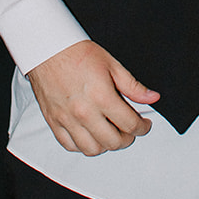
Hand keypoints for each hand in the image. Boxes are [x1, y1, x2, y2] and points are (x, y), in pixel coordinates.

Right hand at [26, 39, 160, 155]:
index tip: (144, 125)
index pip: (129, 124)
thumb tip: (152, 97)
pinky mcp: (53, 122)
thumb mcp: (111, 64)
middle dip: (127, 139)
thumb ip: (132, 85)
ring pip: (92, 149)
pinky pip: (70, 146)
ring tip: (110, 134)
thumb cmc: (77, 53)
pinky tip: (90, 135)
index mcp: (101, 96)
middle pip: (113, 142)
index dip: (142, 127)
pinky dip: (83, 146)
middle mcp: (84, 112)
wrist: (46, 49)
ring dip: (105, 145)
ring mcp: (67, 119)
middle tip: (129, 130)